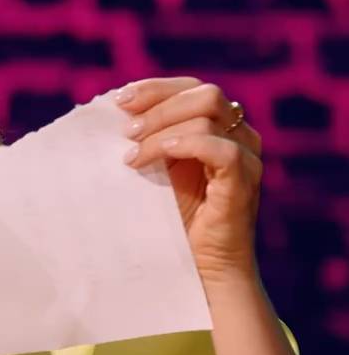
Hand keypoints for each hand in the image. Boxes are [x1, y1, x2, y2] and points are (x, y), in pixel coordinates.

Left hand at [116, 77, 262, 285]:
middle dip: (157, 105)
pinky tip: (157, 156)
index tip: (118, 101)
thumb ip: (144, 138)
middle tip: (124, 131)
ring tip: (132, 155)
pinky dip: (187, 144)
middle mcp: (240, 136)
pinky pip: (224, 149)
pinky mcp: (244, 182)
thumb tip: (108, 110)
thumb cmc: (171, 218)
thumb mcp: (154, 168)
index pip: (191, 87)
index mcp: (218, 127)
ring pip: (209, 115)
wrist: (197, 267)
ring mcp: (247, 157)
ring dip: (162, 129)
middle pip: (204, 93)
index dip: (155, 88)